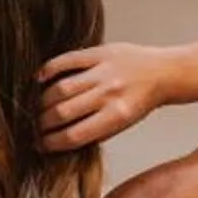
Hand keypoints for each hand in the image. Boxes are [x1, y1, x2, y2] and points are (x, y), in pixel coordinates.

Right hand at [38, 43, 174, 150]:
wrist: (163, 72)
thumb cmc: (141, 102)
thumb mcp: (124, 124)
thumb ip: (95, 131)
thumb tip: (59, 139)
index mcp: (117, 117)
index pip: (74, 135)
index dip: (51, 142)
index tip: (39, 144)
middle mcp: (109, 94)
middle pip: (63, 112)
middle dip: (42, 123)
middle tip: (33, 126)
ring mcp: (104, 71)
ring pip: (61, 88)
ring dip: (43, 101)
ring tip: (36, 107)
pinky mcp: (100, 52)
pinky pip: (67, 60)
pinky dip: (49, 69)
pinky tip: (39, 79)